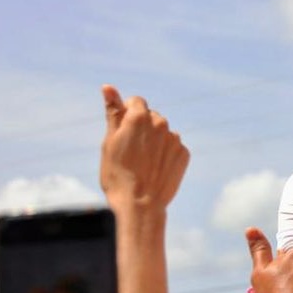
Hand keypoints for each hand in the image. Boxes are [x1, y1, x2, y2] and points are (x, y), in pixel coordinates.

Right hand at [100, 85, 189, 212]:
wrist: (140, 205)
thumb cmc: (117, 174)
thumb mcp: (109, 141)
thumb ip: (113, 112)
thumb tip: (108, 87)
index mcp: (140, 117)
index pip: (136, 102)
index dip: (127, 115)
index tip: (122, 133)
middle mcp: (161, 123)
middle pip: (151, 116)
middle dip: (142, 128)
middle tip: (130, 151)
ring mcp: (175, 139)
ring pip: (163, 132)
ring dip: (155, 141)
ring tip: (143, 163)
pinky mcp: (184, 154)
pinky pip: (173, 147)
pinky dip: (165, 154)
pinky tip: (155, 169)